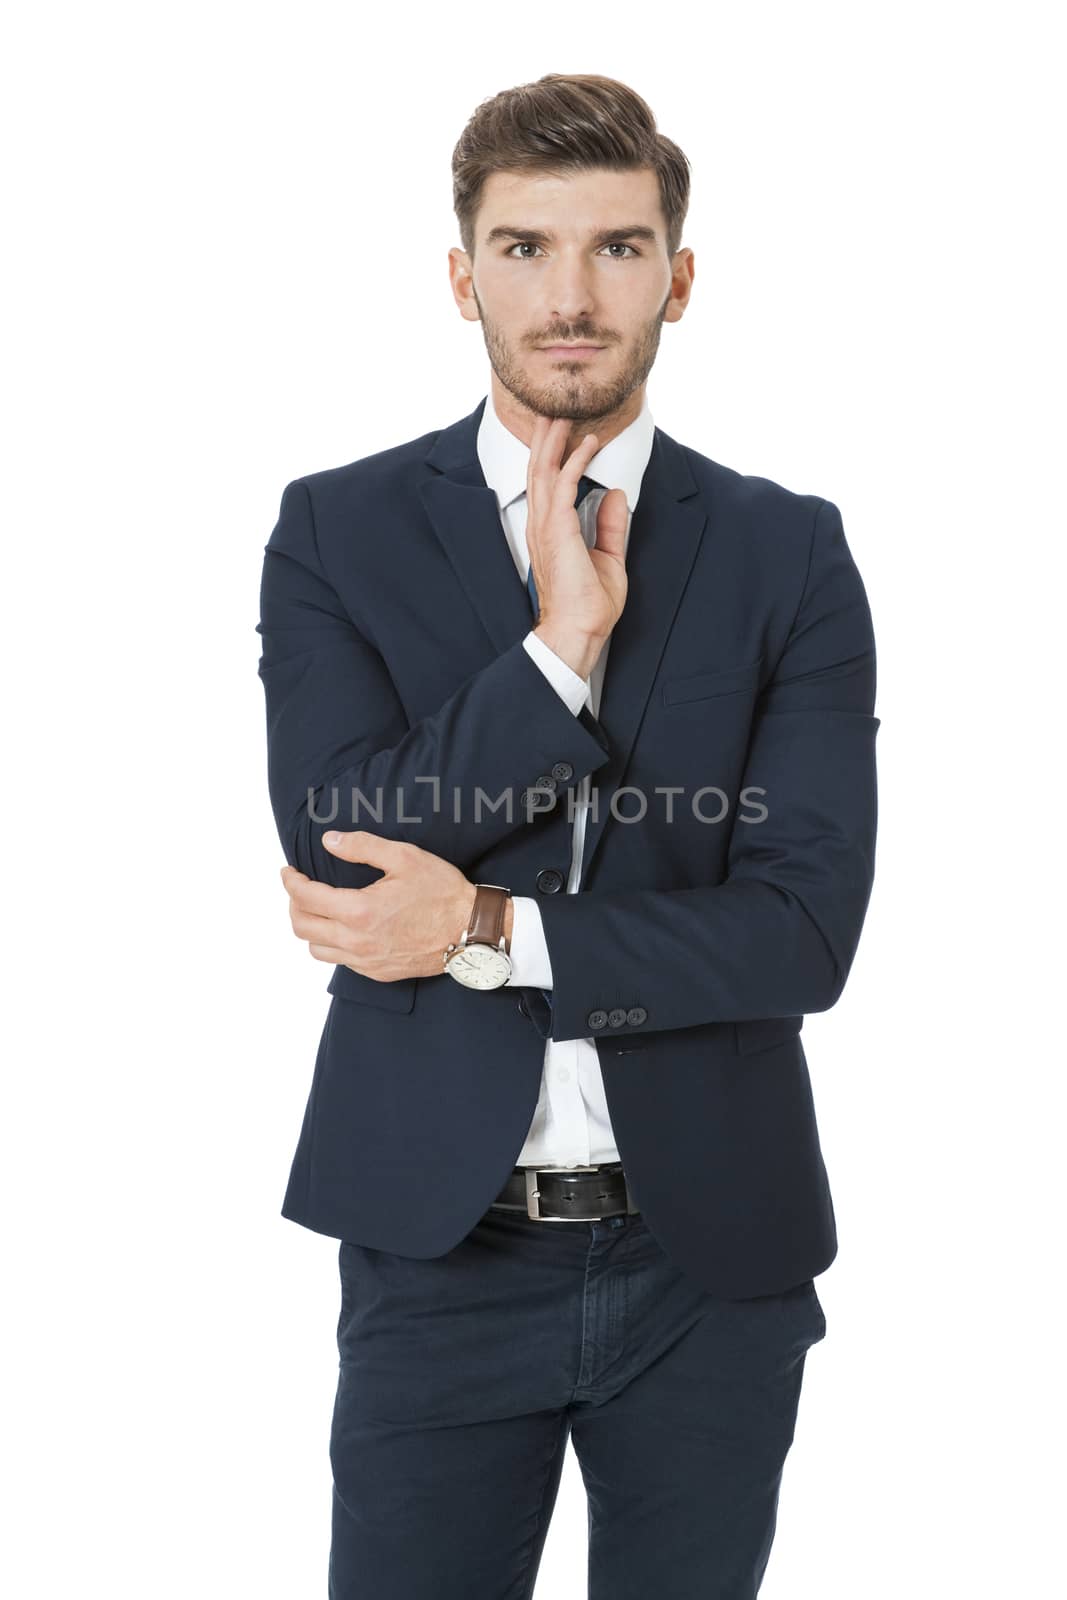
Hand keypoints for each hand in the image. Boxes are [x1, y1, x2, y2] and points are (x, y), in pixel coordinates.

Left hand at [279, 831, 481, 981]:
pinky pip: (340, 961)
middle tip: (300, 888)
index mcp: (359, 911)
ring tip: (319, 909)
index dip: (290, 881)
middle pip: (302, 926)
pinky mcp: (377, 973)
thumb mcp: (404, 857)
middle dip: (294, 904)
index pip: (305, 897)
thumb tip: (329, 841)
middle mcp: (356, 941)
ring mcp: (366, 961)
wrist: (470, 931)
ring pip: (316, 949)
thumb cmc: (442, 892)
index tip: (288, 871)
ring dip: (311, 927)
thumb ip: (362, 846)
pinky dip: (332, 943)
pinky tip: (344, 928)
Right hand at [526, 415, 629, 668]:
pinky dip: (575, 460)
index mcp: (549, 532)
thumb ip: (608, 525)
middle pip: (539, 469)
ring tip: (563, 412)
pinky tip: (588, 443)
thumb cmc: (588, 605)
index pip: (546, 484)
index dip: (552, 455)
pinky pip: (563, 483)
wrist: (579, 629)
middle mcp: (541, 524)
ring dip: (554, 439)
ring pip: (545, 470)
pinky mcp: (557, 528)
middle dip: (546, 437)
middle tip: (554, 409)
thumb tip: (613, 495)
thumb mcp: (607, 558)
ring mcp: (545, 525)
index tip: (564, 432)